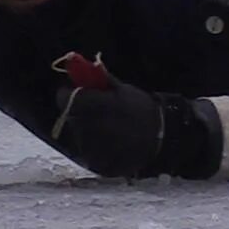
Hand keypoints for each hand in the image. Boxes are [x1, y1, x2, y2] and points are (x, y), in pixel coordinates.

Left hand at [52, 73, 166, 177]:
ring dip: (84, 128)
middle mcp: (99, 129)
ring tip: (104, 127)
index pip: (71, 100)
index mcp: (106, 107)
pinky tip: (106, 142)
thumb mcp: (123, 89)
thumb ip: (98, 79)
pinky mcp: (100, 165)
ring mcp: (99, 150)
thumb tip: (75, 63)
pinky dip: (91, 146)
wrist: (162, 138)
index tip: (68, 92)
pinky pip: (86, 152)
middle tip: (91, 110)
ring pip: (79, 135)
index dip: (66, 95)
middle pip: (73, 117)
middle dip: (78, 111)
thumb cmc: (141, 109)